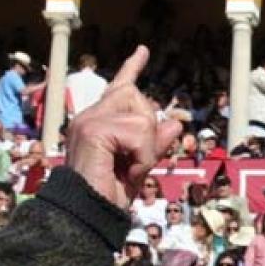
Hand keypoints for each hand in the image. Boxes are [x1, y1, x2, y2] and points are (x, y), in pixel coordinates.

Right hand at [65, 47, 183, 208]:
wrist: (89, 215)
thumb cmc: (109, 195)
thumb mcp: (140, 166)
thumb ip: (155, 142)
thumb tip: (175, 122)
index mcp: (99, 121)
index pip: (119, 88)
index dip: (132, 68)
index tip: (143, 51)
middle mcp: (91, 116)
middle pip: (139, 98)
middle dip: (149, 132)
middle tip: (136, 164)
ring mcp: (90, 120)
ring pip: (143, 116)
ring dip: (146, 149)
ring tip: (129, 170)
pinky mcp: (94, 129)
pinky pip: (138, 133)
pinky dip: (142, 157)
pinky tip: (127, 173)